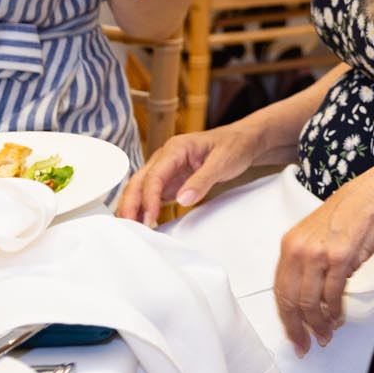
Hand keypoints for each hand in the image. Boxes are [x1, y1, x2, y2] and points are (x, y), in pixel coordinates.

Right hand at [117, 124, 258, 224]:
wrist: (243, 141)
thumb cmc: (234, 146)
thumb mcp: (223, 162)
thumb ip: (202, 181)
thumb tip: (183, 200)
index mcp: (176, 148)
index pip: (154, 175)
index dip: (149, 198)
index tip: (150, 218)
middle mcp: (165, 157)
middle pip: (139, 181)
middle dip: (130, 204)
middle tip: (130, 228)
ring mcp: (165, 169)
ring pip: (140, 188)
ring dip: (133, 208)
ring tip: (132, 231)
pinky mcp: (170, 180)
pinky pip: (151, 194)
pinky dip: (143, 208)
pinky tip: (141, 223)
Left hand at [274, 162, 373, 354]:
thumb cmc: (356, 212)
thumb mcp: (321, 236)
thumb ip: (312, 264)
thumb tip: (315, 295)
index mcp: (290, 243)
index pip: (280, 289)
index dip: (286, 317)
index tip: (293, 333)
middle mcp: (298, 249)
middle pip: (290, 300)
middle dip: (298, 327)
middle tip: (306, 344)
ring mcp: (318, 253)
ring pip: (310, 302)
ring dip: (319, 323)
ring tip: (327, 334)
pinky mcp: (339, 257)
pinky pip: (332, 294)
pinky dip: (334, 311)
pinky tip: (338, 318)